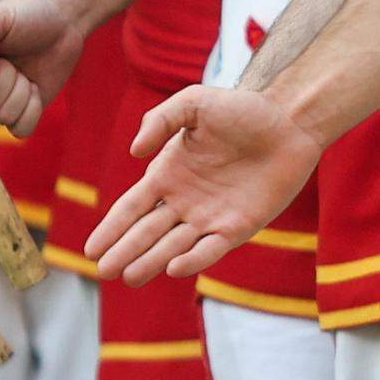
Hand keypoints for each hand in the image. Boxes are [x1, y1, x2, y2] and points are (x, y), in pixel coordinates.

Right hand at [0, 0, 88, 138]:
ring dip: (23, 91)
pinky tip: (35, 87)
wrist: (60, 23)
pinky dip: (33, 108)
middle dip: (8, 78)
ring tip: (24, 71)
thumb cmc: (26, 14)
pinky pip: (20, 129)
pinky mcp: (17, 113)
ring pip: (3, 116)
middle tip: (14, 59)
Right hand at [87, 86, 325, 286]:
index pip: (132, 208)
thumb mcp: (194, 102)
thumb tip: (135, 152)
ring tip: (129, 277)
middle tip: (103, 271)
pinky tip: (175, 268)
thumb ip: (160, 120)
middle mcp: (184, 201)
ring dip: (151, 261)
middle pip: (147, 233)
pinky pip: (211, 249)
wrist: (288, 120)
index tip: (91, 249)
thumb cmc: (241, 108)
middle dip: (124, 252)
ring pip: (173, 246)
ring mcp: (210, 217)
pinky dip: (194, 259)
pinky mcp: (238, 227)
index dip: (111, 228)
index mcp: (168, 174)